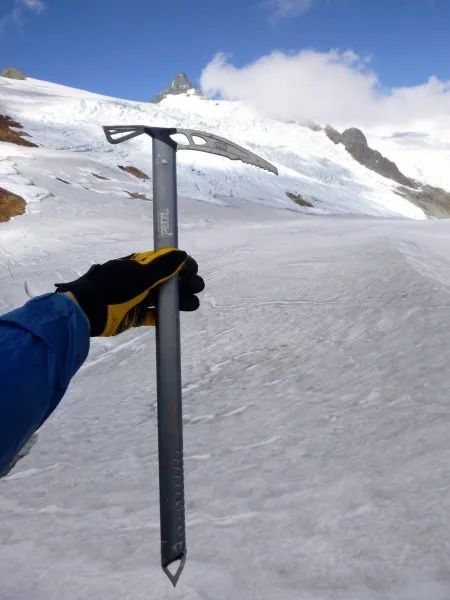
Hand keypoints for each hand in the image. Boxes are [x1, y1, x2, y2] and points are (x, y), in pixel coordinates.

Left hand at [55, 248, 203, 335]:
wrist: (87, 309)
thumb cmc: (113, 287)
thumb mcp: (139, 274)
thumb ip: (162, 266)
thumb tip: (183, 255)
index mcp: (141, 265)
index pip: (167, 262)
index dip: (182, 265)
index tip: (193, 270)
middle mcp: (141, 280)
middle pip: (168, 281)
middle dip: (185, 283)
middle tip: (196, 287)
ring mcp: (138, 298)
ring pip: (164, 298)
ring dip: (179, 300)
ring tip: (193, 304)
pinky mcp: (135, 316)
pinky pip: (153, 315)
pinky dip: (165, 316)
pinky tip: (175, 316)